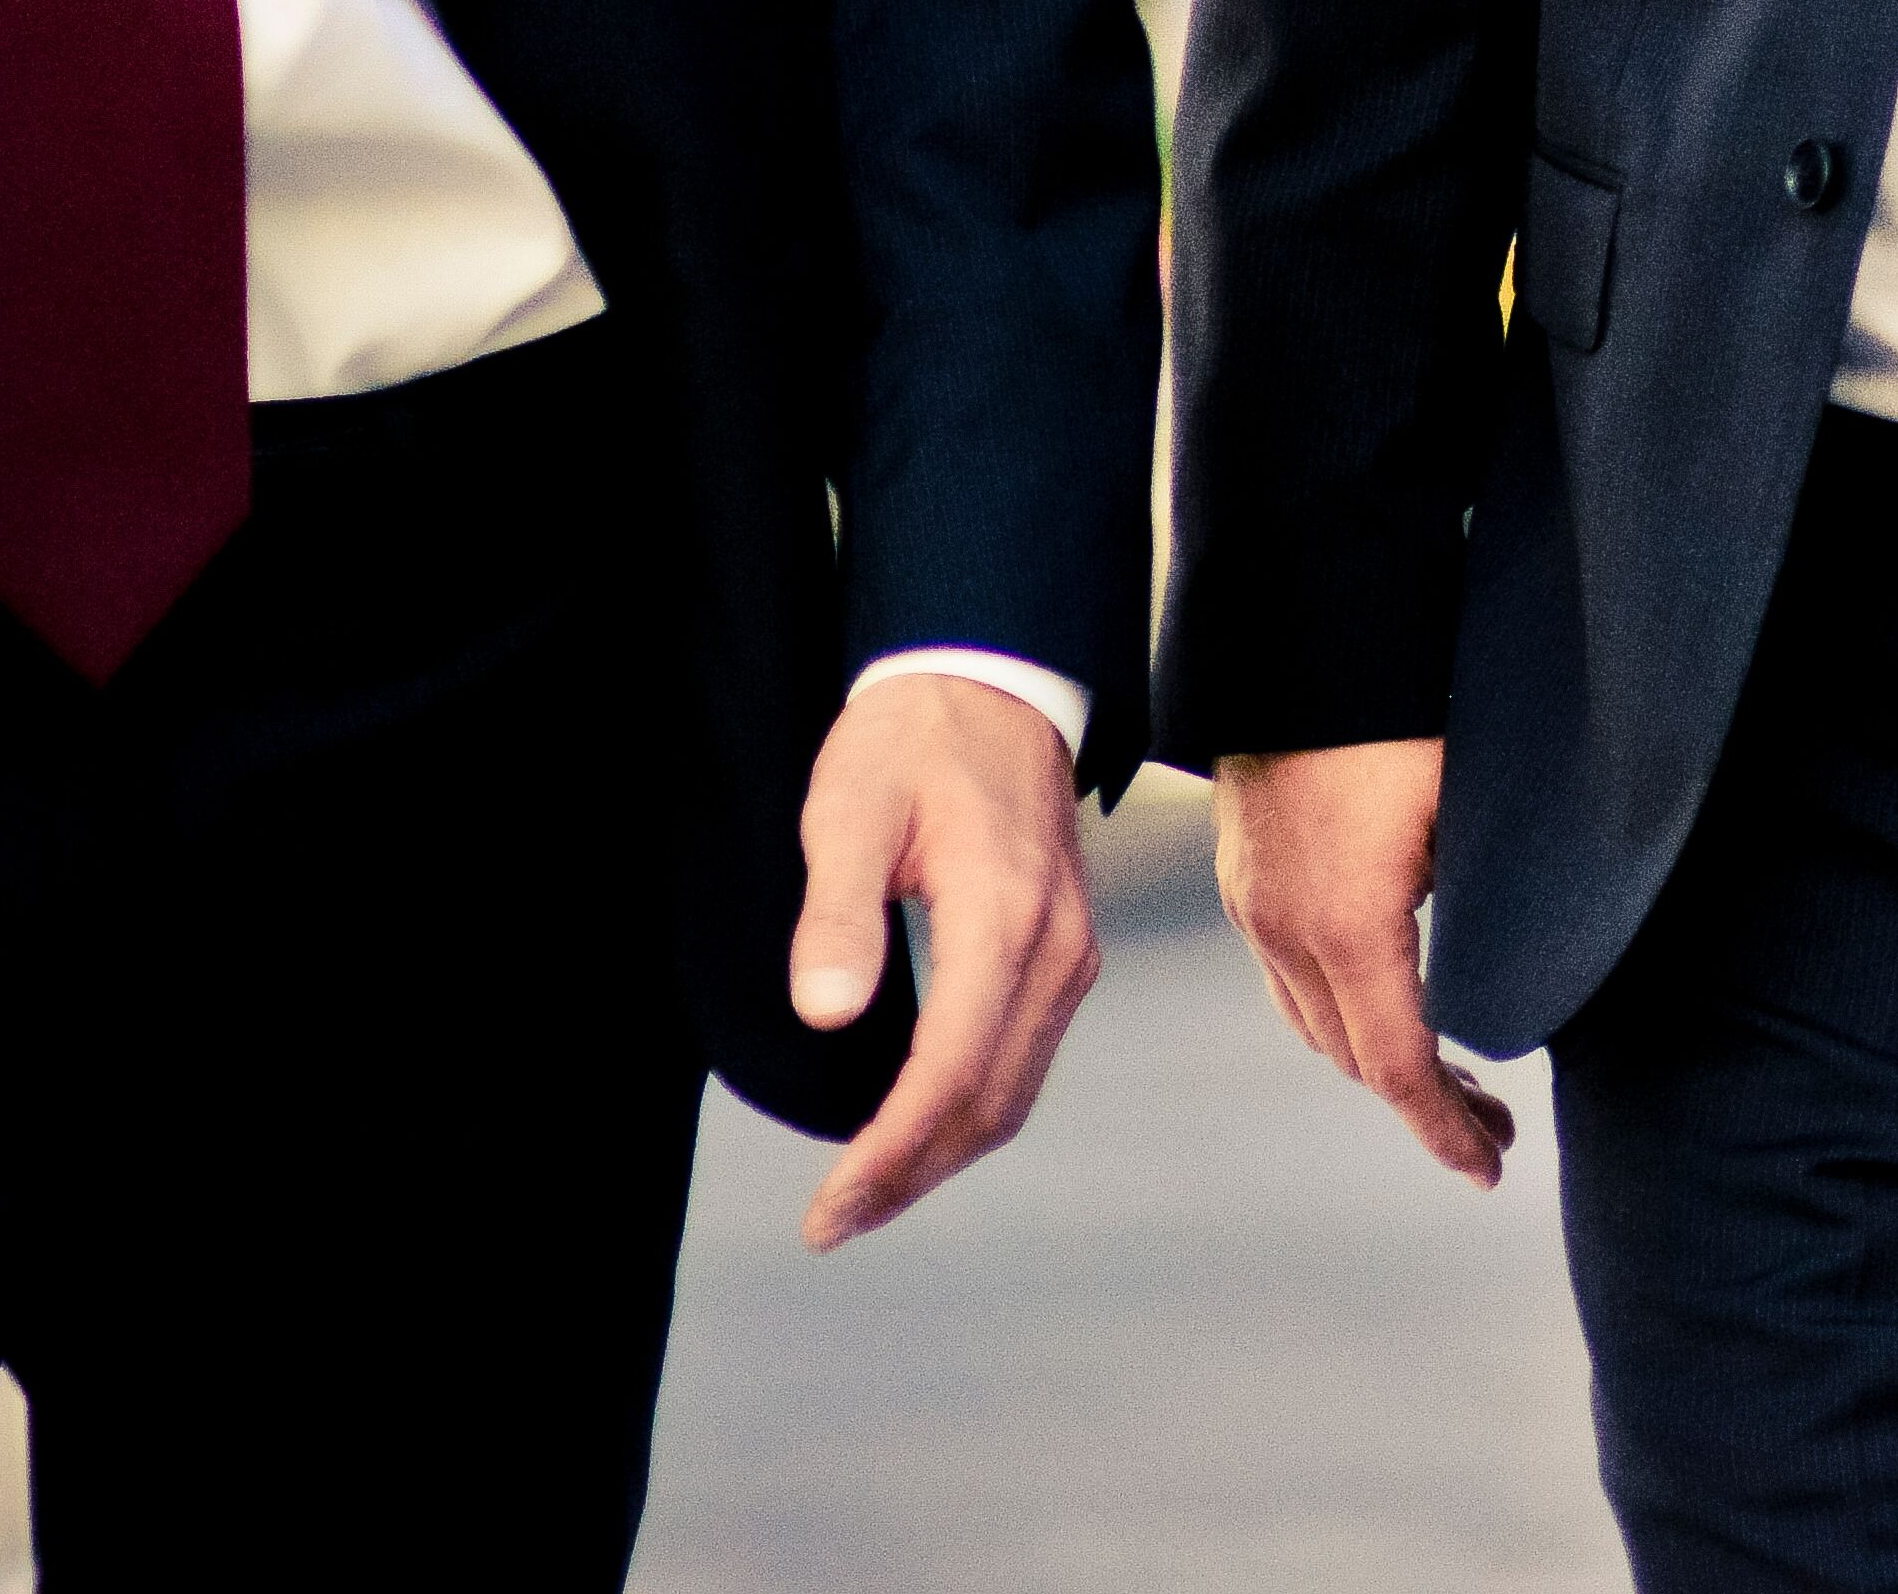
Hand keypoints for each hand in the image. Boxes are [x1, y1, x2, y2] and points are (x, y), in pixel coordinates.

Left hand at [786, 670, 1096, 1248]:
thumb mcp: (850, 813)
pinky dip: (972, 1108)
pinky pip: (1025, 1055)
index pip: (951, 1074)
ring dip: (943, 1152)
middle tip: (833, 1222)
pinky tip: (918, 1123)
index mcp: (1005, 918)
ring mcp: (1071, 950)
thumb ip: (837, 916)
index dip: (889, 1155)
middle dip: (912, 1175)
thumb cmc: (910, 739)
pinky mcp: (1064, 947)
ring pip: (1015, 1088)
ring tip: (867, 1192)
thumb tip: (827, 1018)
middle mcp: (1056, 947)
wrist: (991, 676)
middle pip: (992, 1102)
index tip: (830, 1209)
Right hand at [1219, 738, 1518, 1185]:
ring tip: (1445, 1075)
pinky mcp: (1242, 869)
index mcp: (1345, 925)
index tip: (1486, 1167)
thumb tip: (1534, 954)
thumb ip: (1497, 894)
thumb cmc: (1401, 707)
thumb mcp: (1473, 803)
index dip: (1443, 1125)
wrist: (1303, 626)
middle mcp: (1282, 927)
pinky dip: (1338, 1006)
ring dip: (1374, 1056)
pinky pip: (1288, 970)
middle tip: (1492, 1124)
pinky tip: (1381, 995)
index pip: (1396, 1062)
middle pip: (1350, 1054)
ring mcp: (1253, 900)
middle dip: (1421, 1101)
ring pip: (1311, 1017)